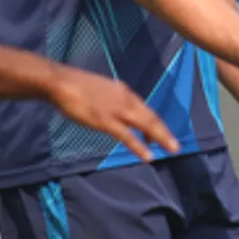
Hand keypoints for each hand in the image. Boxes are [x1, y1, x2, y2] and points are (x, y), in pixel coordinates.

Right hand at [49, 67, 179, 160]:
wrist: (63, 83)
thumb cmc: (77, 86)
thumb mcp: (101, 88)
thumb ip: (111, 98)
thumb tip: (115, 108)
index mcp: (123, 91)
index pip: (145, 108)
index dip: (155, 121)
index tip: (161, 132)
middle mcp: (125, 99)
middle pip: (150, 117)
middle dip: (164, 131)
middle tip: (175, 146)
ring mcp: (117, 110)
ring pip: (145, 125)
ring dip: (160, 138)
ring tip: (172, 150)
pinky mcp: (107, 121)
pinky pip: (128, 136)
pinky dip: (140, 146)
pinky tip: (149, 156)